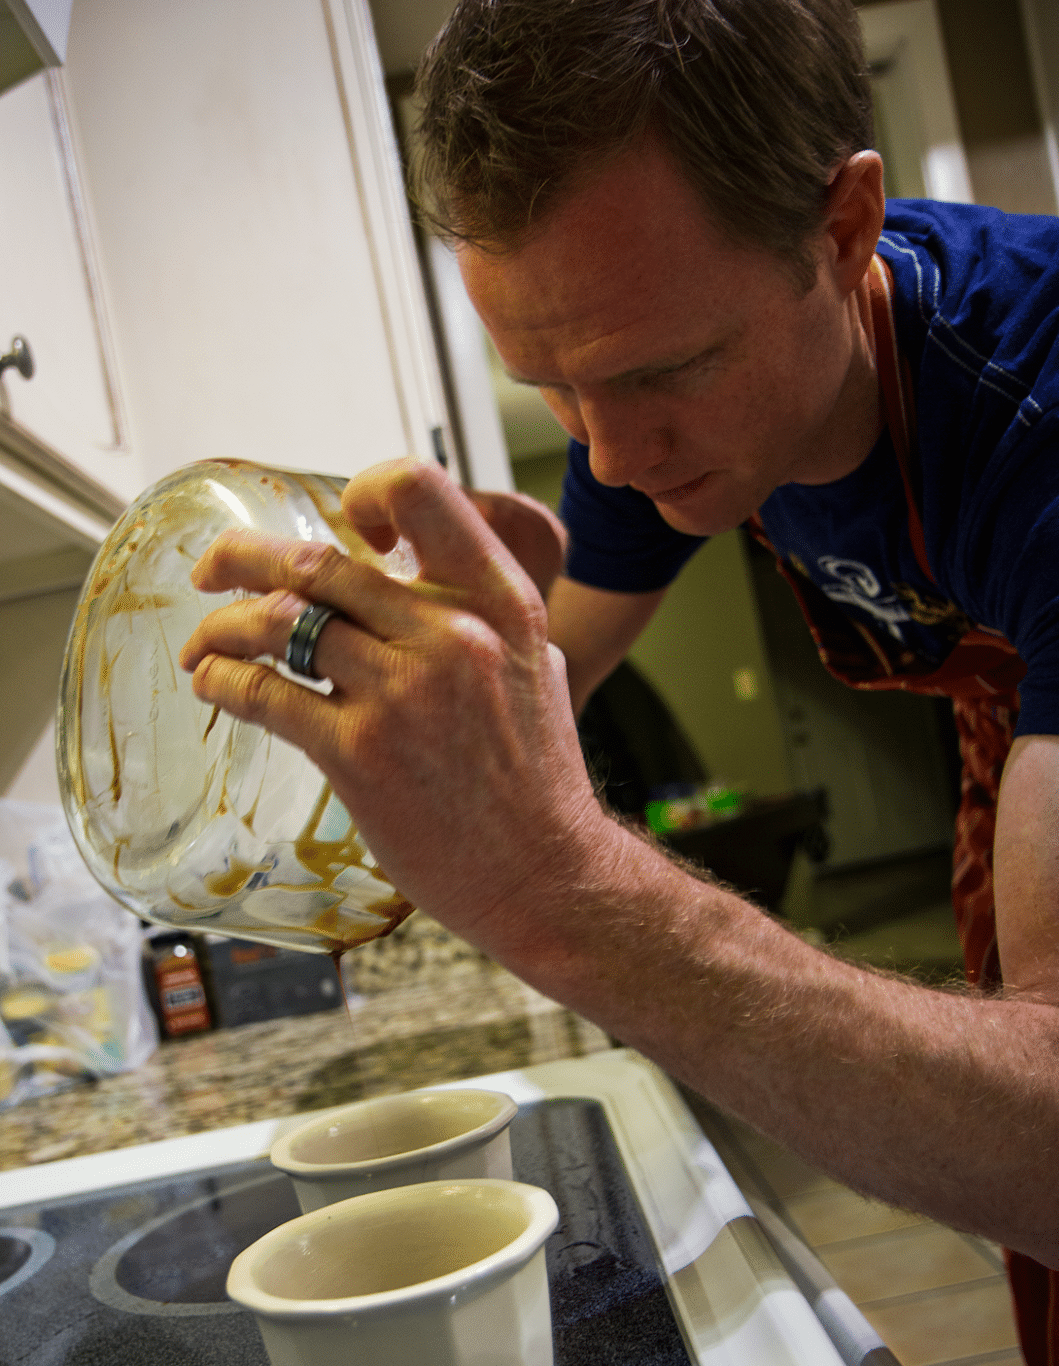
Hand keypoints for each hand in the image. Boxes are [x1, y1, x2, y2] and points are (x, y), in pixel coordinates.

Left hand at [179, 460, 605, 953]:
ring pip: (278, 621)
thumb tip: (402, 575)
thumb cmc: (537, 779)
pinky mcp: (359, 754)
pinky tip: (215, 685)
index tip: (340, 527)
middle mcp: (451, 634)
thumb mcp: (531, 664)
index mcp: (499, 601)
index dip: (363, 493)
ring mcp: (402, 693)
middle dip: (241, 556)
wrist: (546, 874)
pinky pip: (264, 694)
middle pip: (316, 558)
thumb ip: (473, 612)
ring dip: (221, 626)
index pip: (420, 491)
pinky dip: (223, 681)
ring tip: (205, 643)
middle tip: (214, 568)